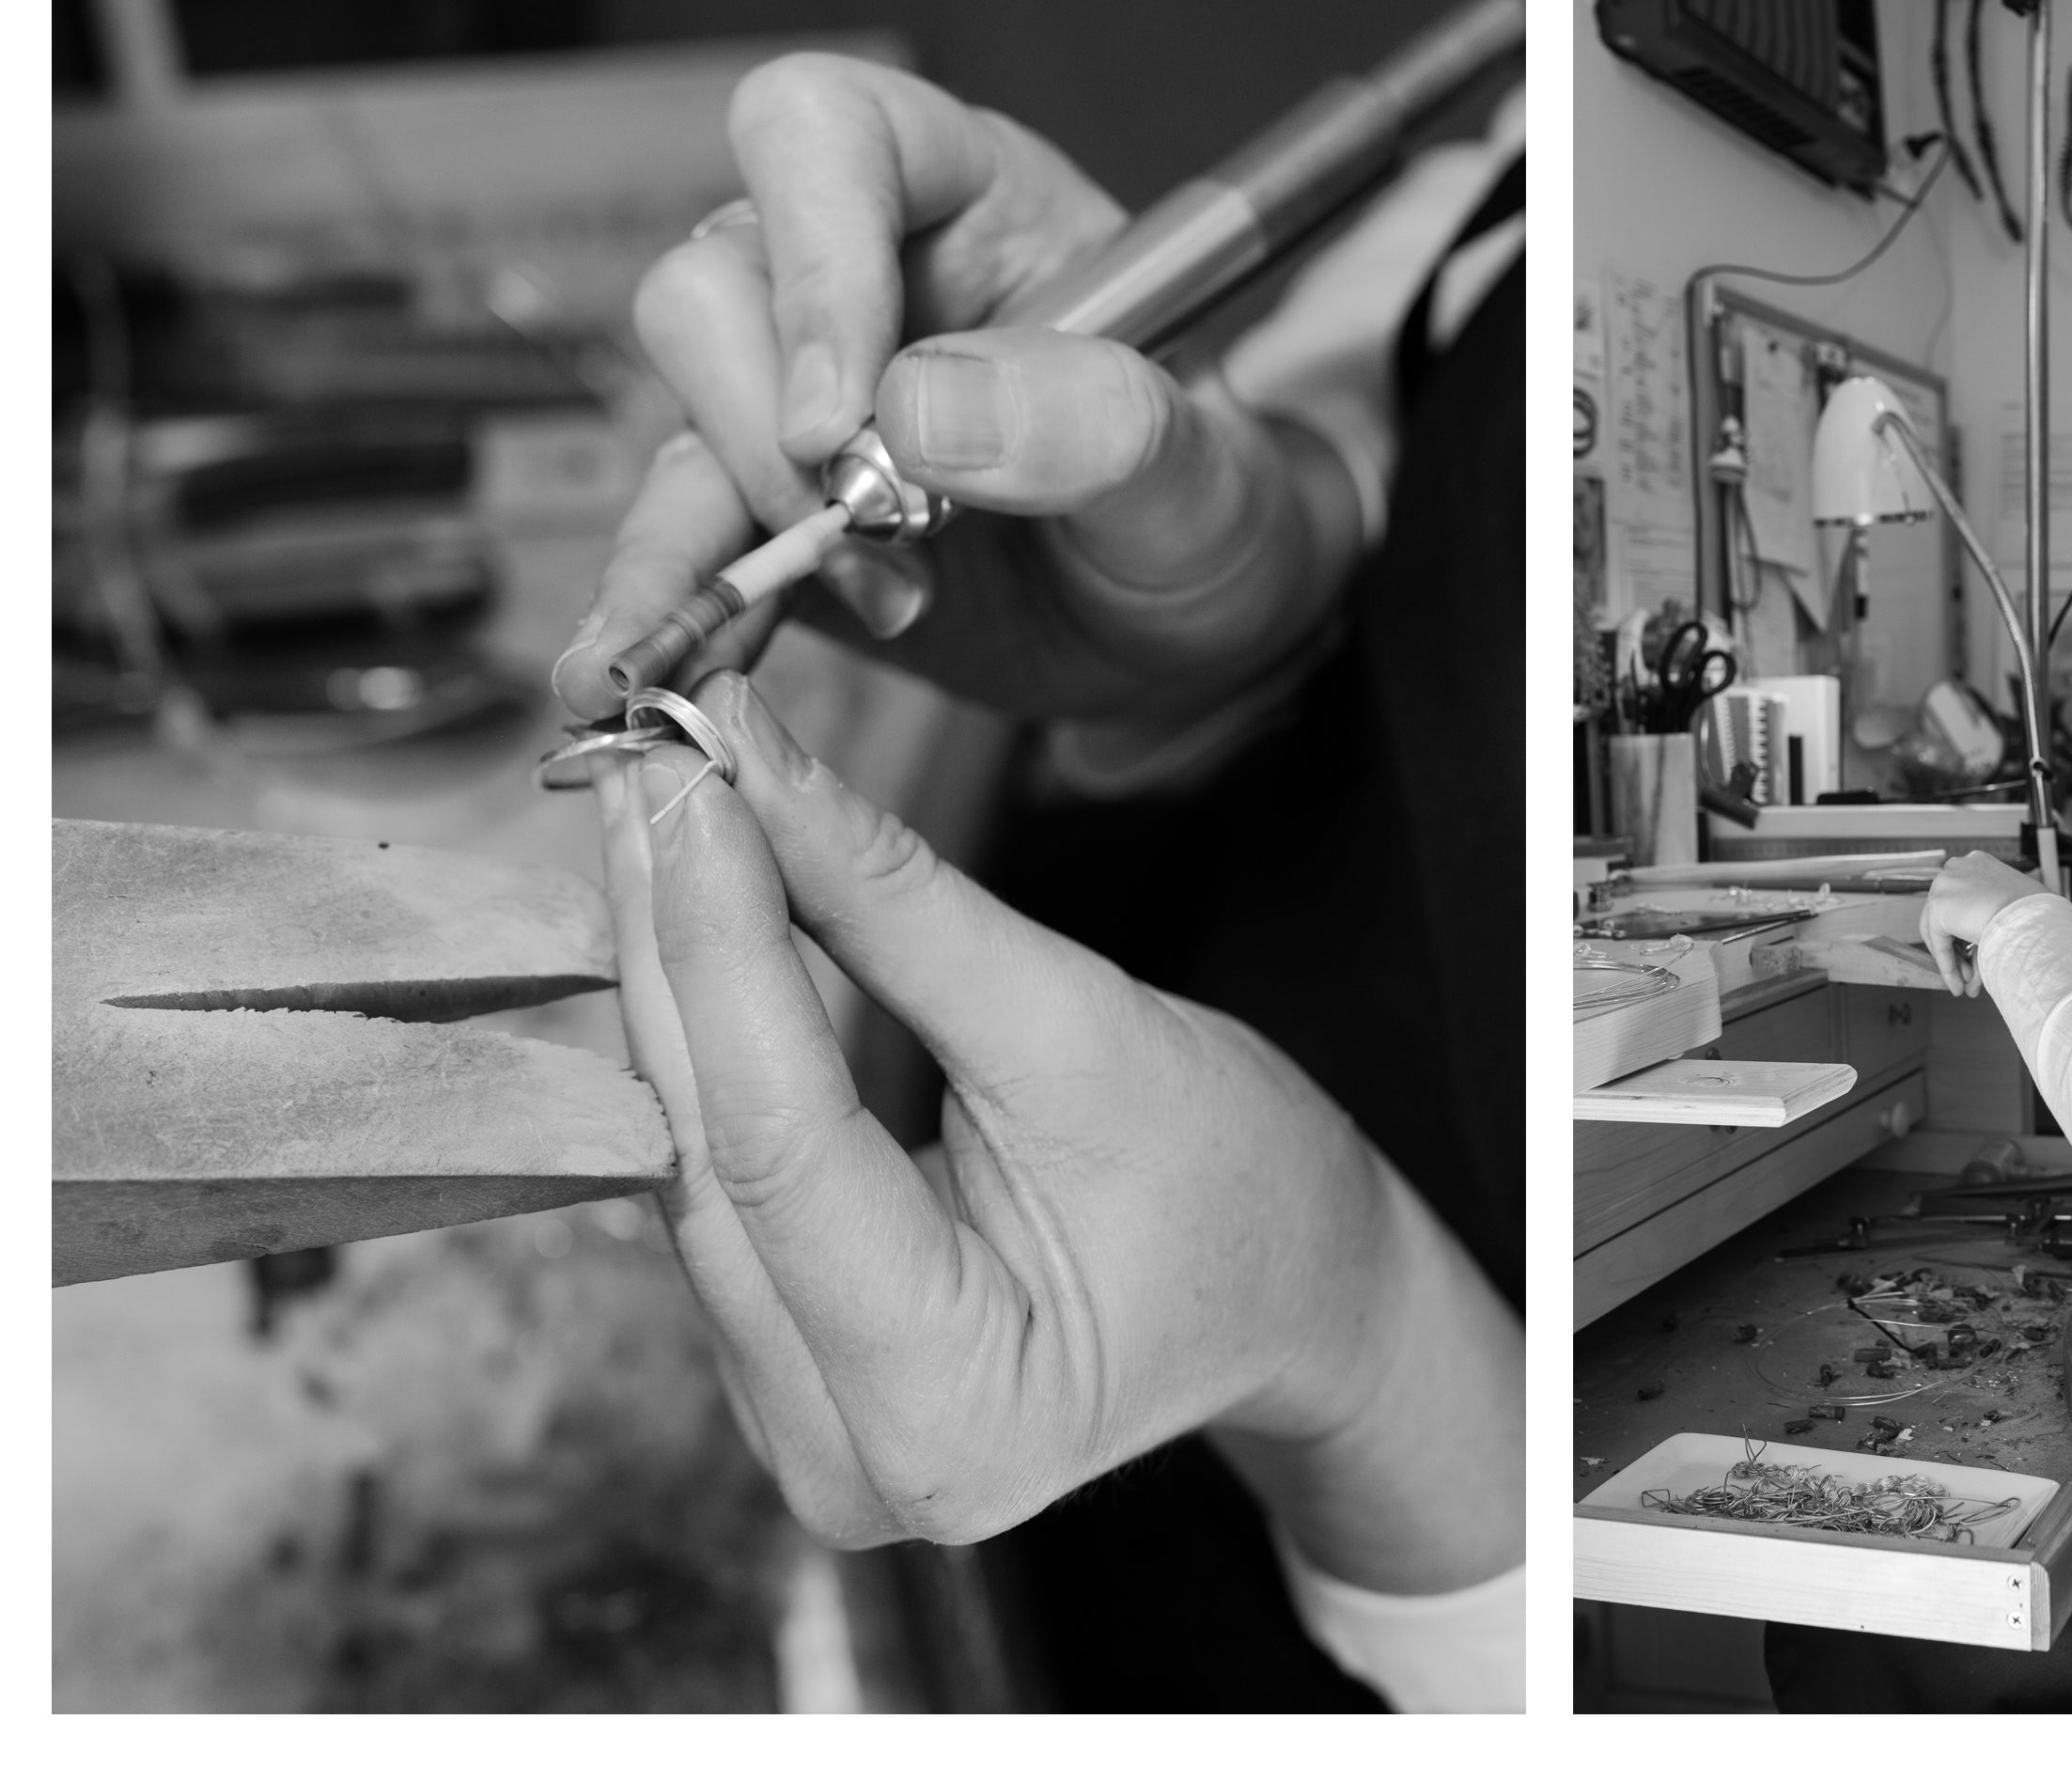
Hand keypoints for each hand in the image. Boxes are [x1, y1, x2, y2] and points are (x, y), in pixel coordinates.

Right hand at [554, 53, 1362, 723]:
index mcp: (969, 198)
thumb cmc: (1208, 509)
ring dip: (716, 541)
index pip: (824, 135)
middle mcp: (855, 275)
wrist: (1194, 627)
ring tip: (822, 625)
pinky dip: (668, 609)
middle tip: (886, 544)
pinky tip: (669, 670)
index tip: (847, 420)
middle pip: (712, 288)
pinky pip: (673, 544)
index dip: (811, 259)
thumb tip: (912, 411)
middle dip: (772, 435)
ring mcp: (793, 395)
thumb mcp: (1201, 470)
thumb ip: (1096, 422)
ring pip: (676, 422)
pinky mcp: (763, 514)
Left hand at [591, 671, 1518, 1592]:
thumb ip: (900, 909)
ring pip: (685, 1162)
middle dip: (671, 936)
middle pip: (704, 1156)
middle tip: (643, 748)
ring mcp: (792, 1428)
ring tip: (659, 804)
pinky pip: (708, 1183)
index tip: (687, 768)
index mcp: (948, 1409)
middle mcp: (839, 1458)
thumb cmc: (1236, 1182)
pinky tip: (686, 917)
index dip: (719, 939)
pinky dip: (702, 1041)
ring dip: (669, 975)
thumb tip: (750, 761)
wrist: (1293, 1288)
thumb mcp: (1085, 1027)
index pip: (778, 1145)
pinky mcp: (778, 1372)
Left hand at [1916, 850, 2049, 997]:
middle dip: (1959, 950)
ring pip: (1940, 930)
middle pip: (1948, 916)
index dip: (1966, 932)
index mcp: (1978, 864)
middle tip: (1970, 975)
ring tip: (1966, 985)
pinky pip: (1939, 941)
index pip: (1963, 901)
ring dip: (1954, 961)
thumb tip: (1984, 948)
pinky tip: (1958, 984)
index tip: (1975, 954)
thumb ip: (1994, 921)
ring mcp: (1945, 884)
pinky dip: (1947, 964)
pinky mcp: (1938, 905)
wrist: (2033, 917)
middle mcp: (1958, 868)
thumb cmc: (2038, 915)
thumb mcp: (2015, 910)